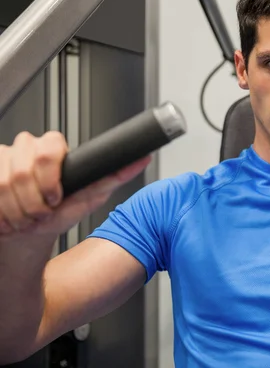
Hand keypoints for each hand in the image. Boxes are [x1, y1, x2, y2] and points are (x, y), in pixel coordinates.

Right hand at [0, 131, 150, 240]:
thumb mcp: (88, 198)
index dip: (49, 178)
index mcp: (51, 149)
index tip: (54, 199)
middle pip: (23, 169)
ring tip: (26, 217)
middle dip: (33, 201)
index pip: (49, 146)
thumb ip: (114, 176)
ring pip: (3, 183)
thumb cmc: (56, 215)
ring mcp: (0, 158)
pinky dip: (0, 212)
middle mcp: (24, 148)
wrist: (25, 236)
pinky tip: (6, 215)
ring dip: (16, 211)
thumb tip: (143, 158)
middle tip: (41, 212)